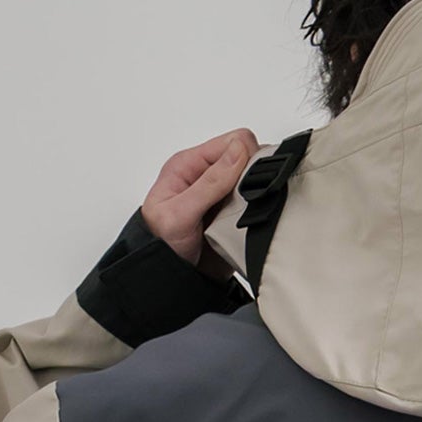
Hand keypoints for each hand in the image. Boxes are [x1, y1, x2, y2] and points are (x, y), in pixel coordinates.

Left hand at [142, 130, 259, 265]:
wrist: (170, 279)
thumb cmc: (161, 244)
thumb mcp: (180, 212)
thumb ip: (210, 181)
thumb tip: (238, 150)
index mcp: (191, 165)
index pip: (233, 142)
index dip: (247, 157)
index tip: (244, 183)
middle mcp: (209, 177)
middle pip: (250, 161)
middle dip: (254, 180)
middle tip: (240, 205)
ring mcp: (224, 198)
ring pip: (258, 185)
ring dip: (257, 200)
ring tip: (240, 218)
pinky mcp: (235, 217)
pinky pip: (259, 210)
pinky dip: (260, 216)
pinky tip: (247, 227)